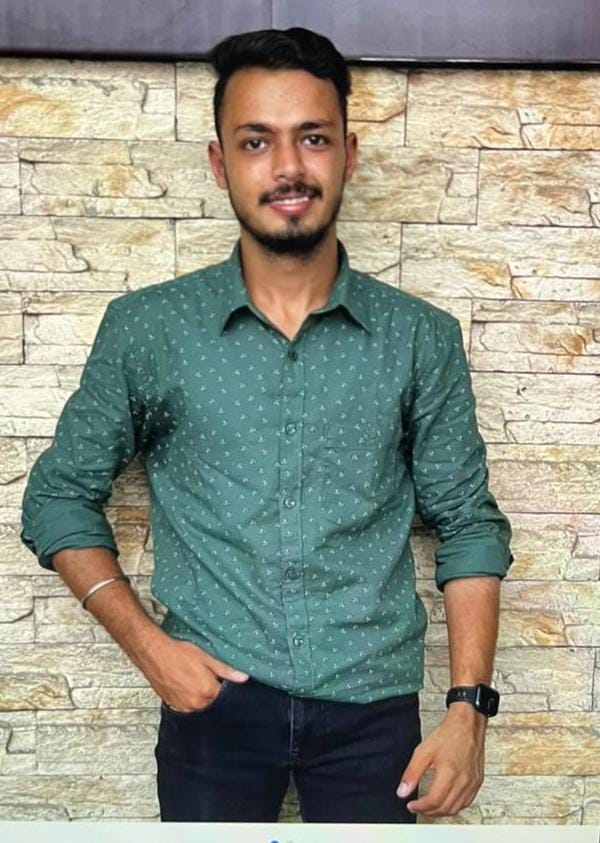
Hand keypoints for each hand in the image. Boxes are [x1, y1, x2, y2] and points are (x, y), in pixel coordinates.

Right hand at [145, 633, 249, 712]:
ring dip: (200, 695)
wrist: (153, 653)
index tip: (221, 679)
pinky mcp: (173, 705)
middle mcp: (195, 704)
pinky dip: (189, 697)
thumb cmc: (177, 653)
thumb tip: (243, 677)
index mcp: (207, 692)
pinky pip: (187, 706)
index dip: (224, 686)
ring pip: (200, 705)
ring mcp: (183, 706)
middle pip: (213, 702)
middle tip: (206, 676)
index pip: (225, 696)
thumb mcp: (206, 657)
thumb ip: (226, 669)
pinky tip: (186, 684)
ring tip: (194, 678)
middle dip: (213, 691)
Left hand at [396, 703, 486, 817]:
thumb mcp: (423, 751)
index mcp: (449, 773)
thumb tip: (402, 791)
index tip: (411, 805)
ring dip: (441, 812)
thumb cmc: (448, 734)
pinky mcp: (478, 782)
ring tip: (429, 807)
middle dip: (429, 812)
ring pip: (456, 809)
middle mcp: (463, 781)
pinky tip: (446, 801)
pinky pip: (466, 802)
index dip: (420, 807)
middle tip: (418, 807)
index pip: (434, 801)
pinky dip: (454, 806)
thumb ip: (412, 773)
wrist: (468, 724)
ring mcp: (472, 783)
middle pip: (445, 808)